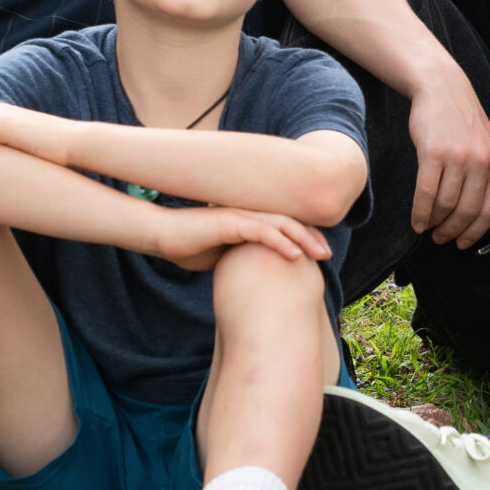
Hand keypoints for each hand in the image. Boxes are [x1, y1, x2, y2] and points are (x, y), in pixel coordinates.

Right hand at [147, 205, 330, 271]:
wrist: (161, 236)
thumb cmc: (187, 246)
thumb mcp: (221, 255)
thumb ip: (239, 258)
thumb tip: (252, 274)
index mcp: (248, 221)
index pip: (283, 227)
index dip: (304, 238)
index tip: (319, 255)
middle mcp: (248, 215)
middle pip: (289, 222)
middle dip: (312, 237)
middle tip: (328, 254)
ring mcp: (240, 217)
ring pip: (281, 225)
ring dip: (304, 239)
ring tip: (321, 254)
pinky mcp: (230, 223)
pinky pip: (262, 231)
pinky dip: (281, 242)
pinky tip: (295, 255)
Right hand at [405, 64, 489, 246]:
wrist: (441, 87)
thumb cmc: (461, 121)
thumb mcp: (486, 146)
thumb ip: (485, 176)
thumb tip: (473, 216)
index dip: (476, 232)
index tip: (463, 244)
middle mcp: (482, 161)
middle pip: (468, 211)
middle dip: (453, 231)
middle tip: (441, 239)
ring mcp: (458, 156)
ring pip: (446, 204)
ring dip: (435, 223)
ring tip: (427, 228)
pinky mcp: (433, 152)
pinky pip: (426, 192)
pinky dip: (420, 212)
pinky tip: (417, 220)